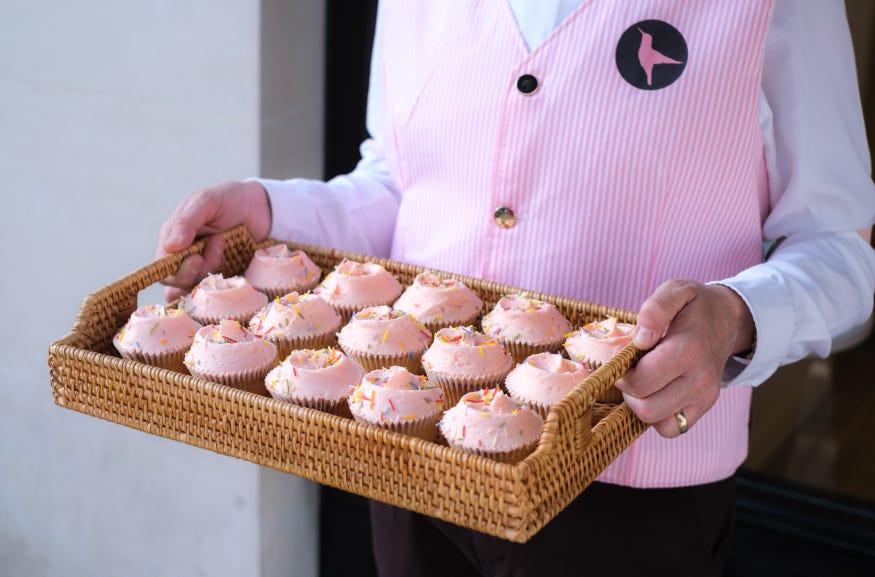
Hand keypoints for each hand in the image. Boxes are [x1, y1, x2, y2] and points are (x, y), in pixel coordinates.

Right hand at [156, 180, 271, 300]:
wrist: (261, 207)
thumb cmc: (230, 200)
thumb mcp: (207, 201)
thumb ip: (186, 221)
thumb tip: (171, 247)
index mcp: (173, 236)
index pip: (161, 265)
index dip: (176, 267)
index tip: (197, 257)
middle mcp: (183, 255)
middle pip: (175, 281)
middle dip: (194, 271)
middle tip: (217, 245)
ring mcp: (201, 267)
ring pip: (192, 287)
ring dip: (209, 272)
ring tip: (224, 244)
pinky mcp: (220, 275)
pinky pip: (210, 293)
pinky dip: (217, 290)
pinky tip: (229, 274)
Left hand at [615, 279, 753, 437]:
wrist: (728, 320)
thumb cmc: (695, 306)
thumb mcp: (676, 291)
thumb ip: (656, 308)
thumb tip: (642, 339)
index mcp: (688, 350)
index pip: (642, 381)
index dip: (621, 374)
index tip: (620, 361)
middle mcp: (699, 379)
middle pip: (647, 407)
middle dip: (629, 392)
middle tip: (629, 372)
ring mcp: (704, 397)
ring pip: (657, 422)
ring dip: (640, 405)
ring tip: (642, 382)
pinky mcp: (703, 407)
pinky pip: (672, 429)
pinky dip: (657, 418)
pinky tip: (655, 394)